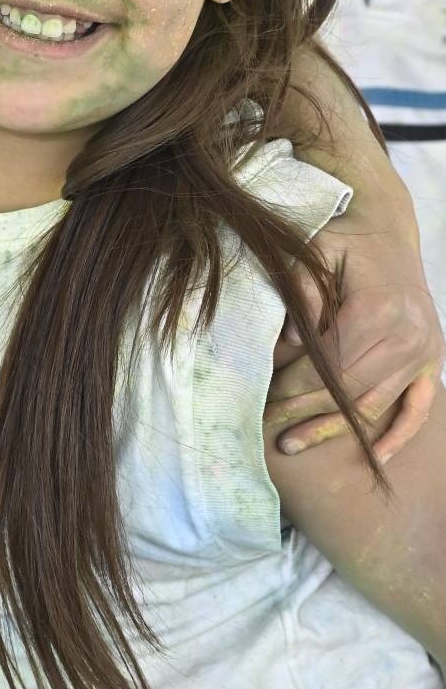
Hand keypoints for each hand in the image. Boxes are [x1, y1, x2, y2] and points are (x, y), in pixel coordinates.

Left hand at [264, 223, 443, 461]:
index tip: (260, 397)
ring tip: (291, 444)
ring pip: (372, 404)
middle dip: (301, 409)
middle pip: (346, 388)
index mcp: (379, 308)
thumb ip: (301, 292)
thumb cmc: (343, 241)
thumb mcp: (314, 251)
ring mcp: (423, 351)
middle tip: (265, 424)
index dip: (290, 384)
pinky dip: (400, 435)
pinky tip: (377, 458)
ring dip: (331, 428)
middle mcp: (407, 334)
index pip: (326, 364)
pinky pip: (418, 407)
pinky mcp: (432, 359)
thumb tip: (292, 345)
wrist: (388, 230)